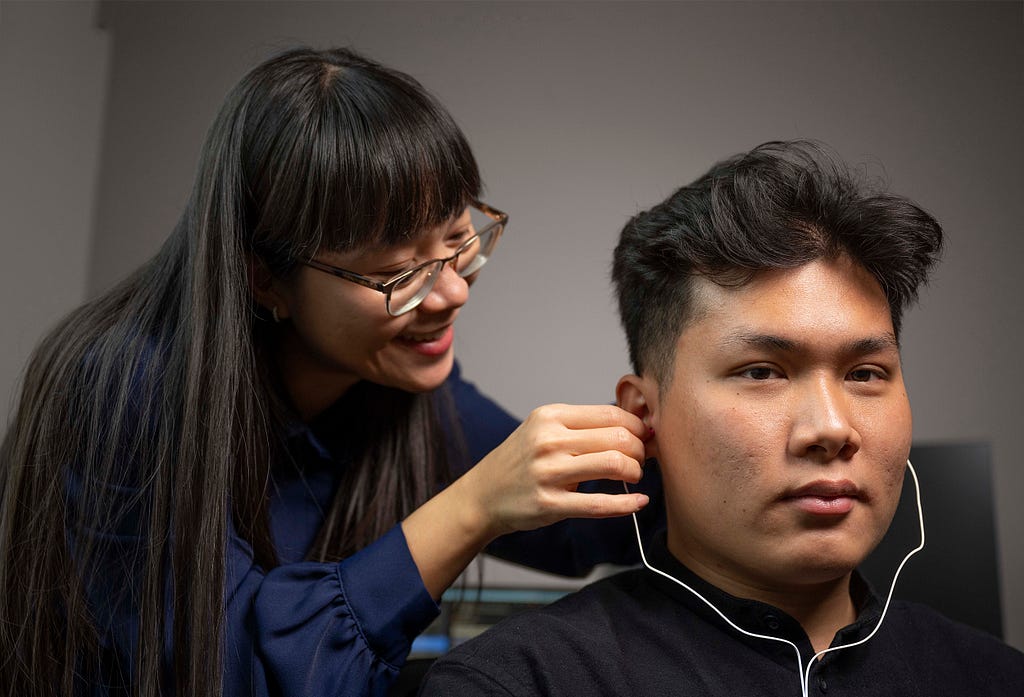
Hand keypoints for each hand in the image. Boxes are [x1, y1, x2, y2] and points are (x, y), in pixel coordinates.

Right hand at [455, 403, 649, 539]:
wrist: (483, 494)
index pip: (611, 414)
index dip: (637, 426)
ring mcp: (548, 473)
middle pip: (618, 438)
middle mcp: (549, 441)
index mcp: (551, 417)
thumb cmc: (521, 461)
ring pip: (613, 465)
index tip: (645, 436)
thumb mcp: (543, 429)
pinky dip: (627, 504)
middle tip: (642, 459)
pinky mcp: (550, 504)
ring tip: (634, 477)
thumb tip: (633, 426)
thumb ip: (582, 426)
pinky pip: (599, 504)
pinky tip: (639, 502)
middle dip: (640, 450)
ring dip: (635, 472)